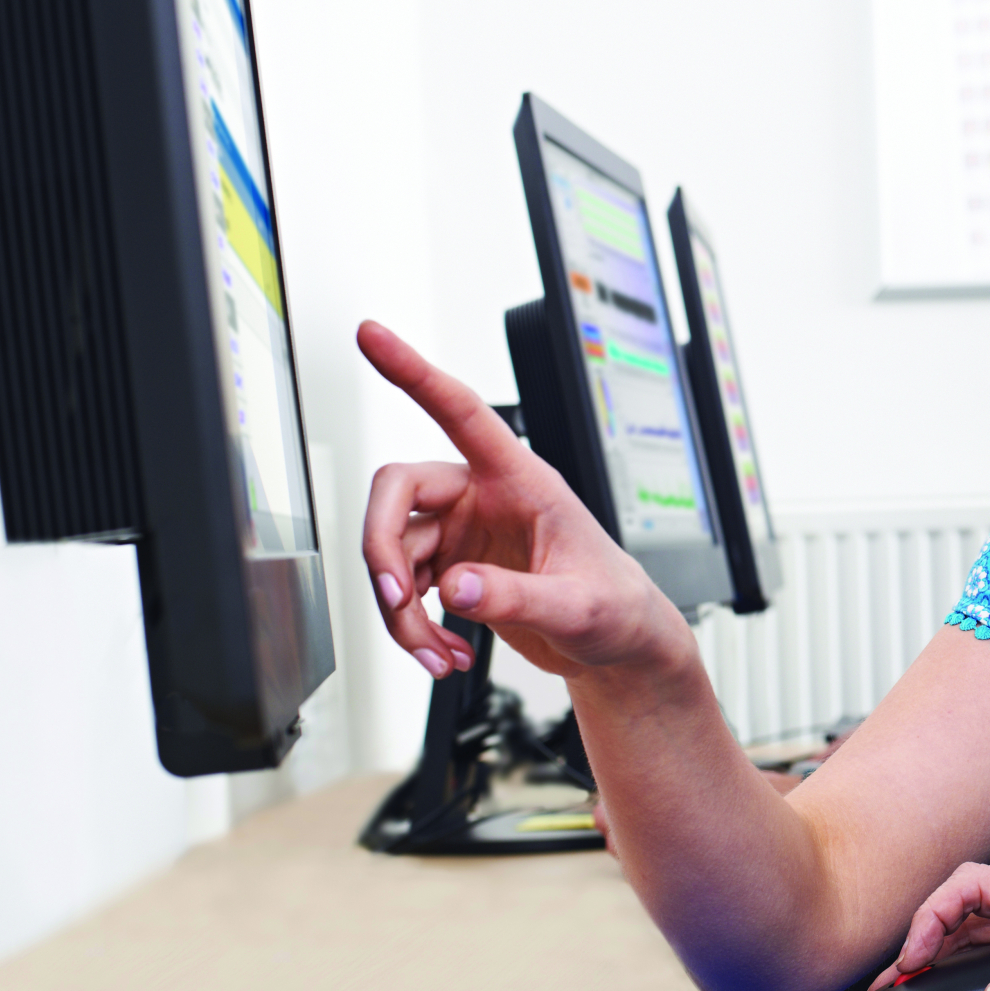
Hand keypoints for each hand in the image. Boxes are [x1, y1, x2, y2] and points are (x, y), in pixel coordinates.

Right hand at [355, 320, 694, 684]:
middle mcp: (483, 496)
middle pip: (396, 492)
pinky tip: (445, 655)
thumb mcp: (578, 607)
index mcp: (522, 479)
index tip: (371, 335)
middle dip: (382, 549)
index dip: (413, 371)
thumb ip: (518, 597)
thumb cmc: (617, 608)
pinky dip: (412, 627)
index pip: (461, 411)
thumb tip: (456, 588)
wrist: (618, 646)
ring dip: (400, 611)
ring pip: (393, 553)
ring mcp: (463, 532)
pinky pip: (404, 590)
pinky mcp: (453, 568)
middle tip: (396, 599)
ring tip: (437, 655)